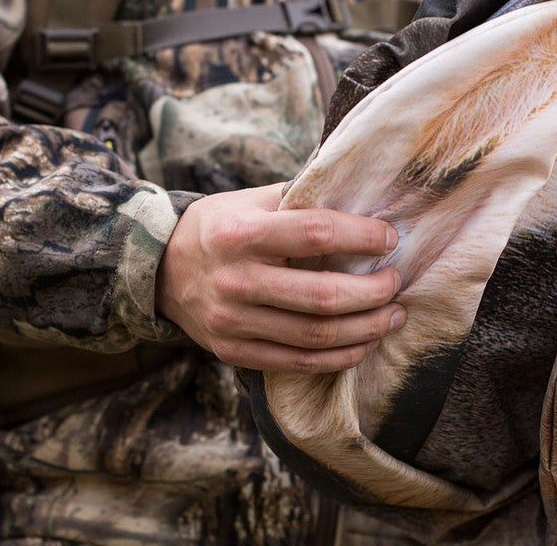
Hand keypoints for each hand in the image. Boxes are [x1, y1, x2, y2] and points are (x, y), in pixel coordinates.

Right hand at [156, 184, 404, 373]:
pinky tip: (364, 343)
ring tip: (394, 315)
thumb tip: (362, 194)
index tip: (389, 238)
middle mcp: (235, 280)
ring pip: (317, 335)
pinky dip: (341, 356)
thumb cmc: (219, 228)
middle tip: (396, 282)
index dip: (362, 237)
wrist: (160, 270)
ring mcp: (233, 322)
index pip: (316, 233)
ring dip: (368, 328)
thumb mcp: (249, 201)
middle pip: (323, 295)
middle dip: (374, 291)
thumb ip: (299, 199)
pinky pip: (299, 362)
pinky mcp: (234, 352)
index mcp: (241, 234)